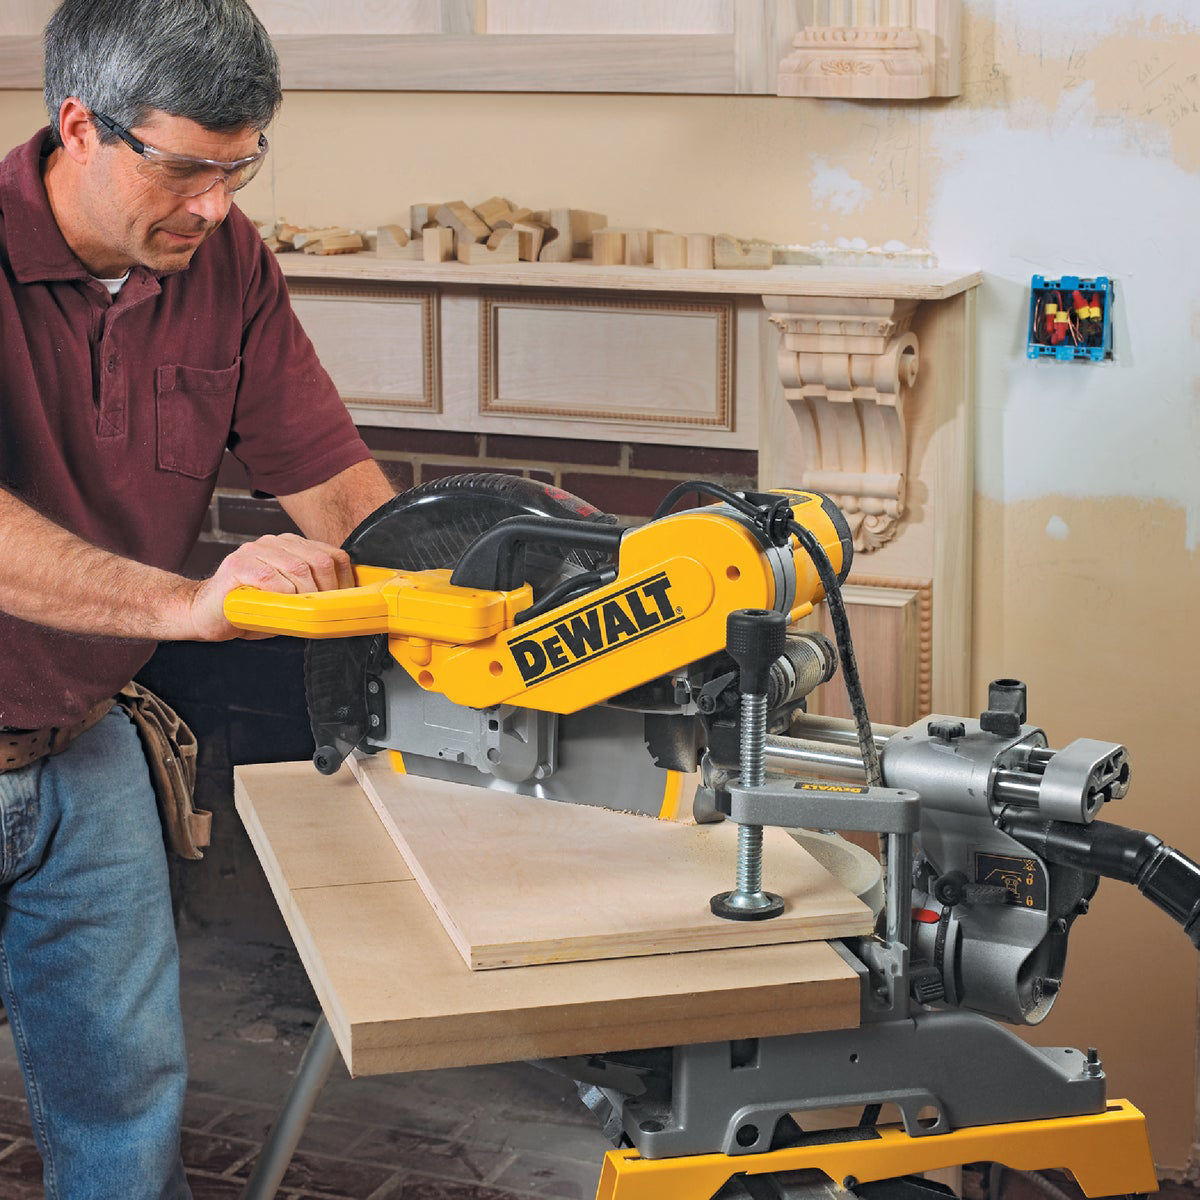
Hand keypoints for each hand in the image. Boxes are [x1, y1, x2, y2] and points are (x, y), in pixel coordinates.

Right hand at [179, 533, 354, 640]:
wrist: (207, 614)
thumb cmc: (251, 608)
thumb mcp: (291, 600)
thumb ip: (314, 593)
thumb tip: (346, 604)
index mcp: (291, 546)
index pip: (333, 555)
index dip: (343, 581)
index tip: (340, 603)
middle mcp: (275, 542)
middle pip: (319, 561)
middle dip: (326, 591)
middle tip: (319, 611)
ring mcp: (254, 550)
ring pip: (298, 569)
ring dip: (304, 596)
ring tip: (297, 612)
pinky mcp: (237, 564)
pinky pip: (270, 578)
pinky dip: (280, 596)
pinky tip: (274, 605)